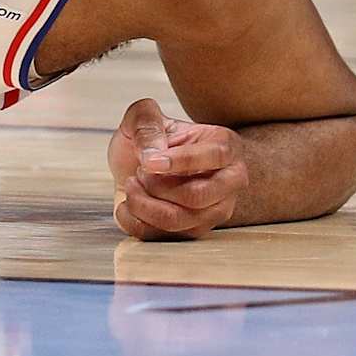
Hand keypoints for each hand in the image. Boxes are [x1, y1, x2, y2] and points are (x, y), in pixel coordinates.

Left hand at [107, 98, 247, 240]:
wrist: (143, 165)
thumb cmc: (152, 139)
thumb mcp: (142, 117)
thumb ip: (146, 124)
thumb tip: (152, 154)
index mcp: (225, 147)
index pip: (215, 157)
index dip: (180, 161)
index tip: (148, 162)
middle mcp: (228, 183)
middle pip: (196, 196)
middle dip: (156, 185)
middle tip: (139, 172)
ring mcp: (213, 212)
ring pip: (178, 220)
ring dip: (143, 203)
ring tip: (132, 184)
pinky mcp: (192, 232)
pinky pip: (161, 237)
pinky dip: (134, 220)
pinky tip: (127, 203)